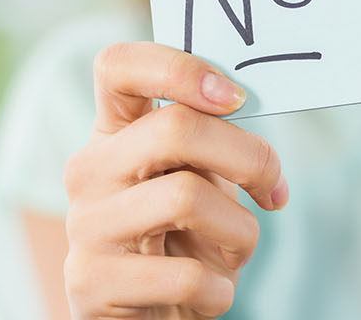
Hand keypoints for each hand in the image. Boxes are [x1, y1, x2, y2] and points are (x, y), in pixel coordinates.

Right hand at [62, 42, 289, 318]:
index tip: (236, 98)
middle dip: (249, 156)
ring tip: (237, 250)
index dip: (179, 67)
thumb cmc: (185, 239)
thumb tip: (246, 99)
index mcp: (114, 132)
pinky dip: (220, 289)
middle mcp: (89, 170)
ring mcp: (84, 226)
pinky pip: (184, 275)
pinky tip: (210, 294)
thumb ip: (212, 140)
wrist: (149, 318)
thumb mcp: (198, 179)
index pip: (119, 66)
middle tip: (275, 187)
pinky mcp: (90, 284)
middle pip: (175, 127)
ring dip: (241, 231)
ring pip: (186, 197)